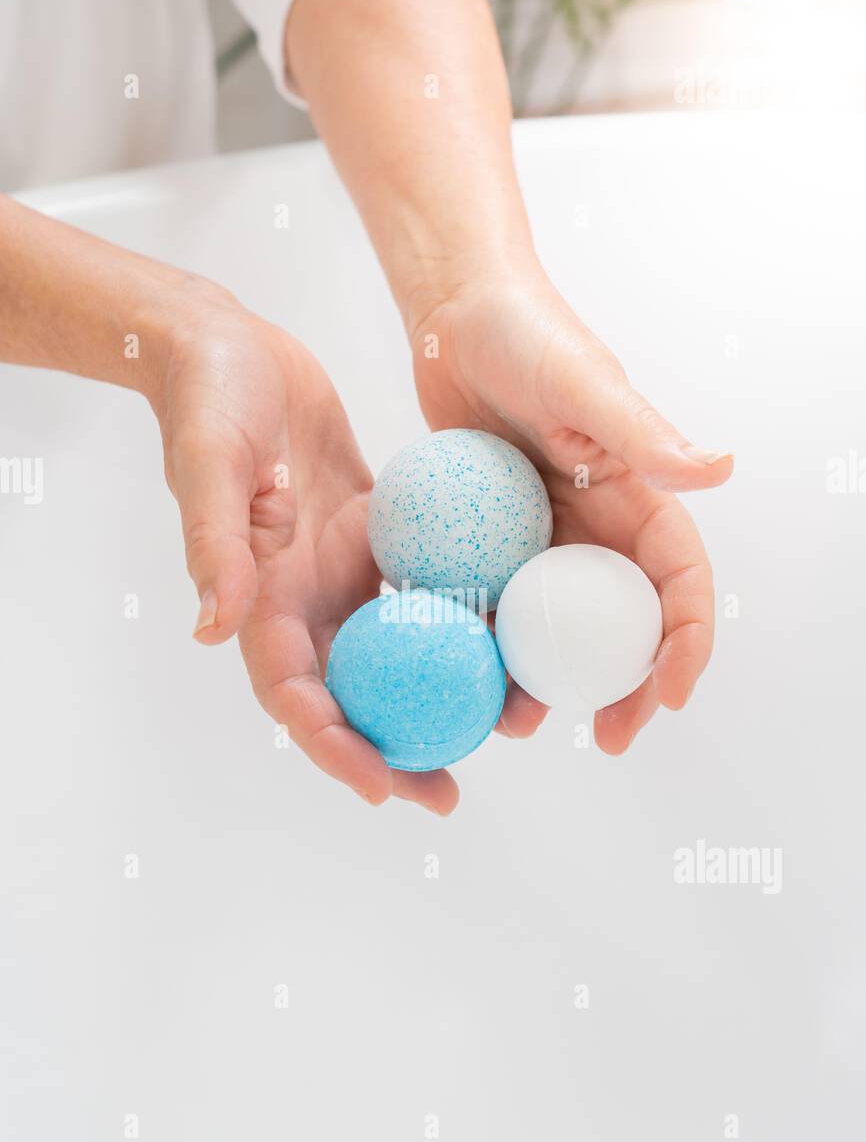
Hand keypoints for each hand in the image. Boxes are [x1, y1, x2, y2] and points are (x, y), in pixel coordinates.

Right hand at [155, 292, 457, 814]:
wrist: (229, 346)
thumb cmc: (211, 398)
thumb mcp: (210, 465)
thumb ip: (216, 545)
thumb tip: (216, 630)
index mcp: (259, 600)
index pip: (294, 695)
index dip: (334, 748)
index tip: (382, 789)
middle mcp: (302, 601)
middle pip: (350, 698)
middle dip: (393, 752)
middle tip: (446, 794)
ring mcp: (338, 575)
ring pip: (393, 656)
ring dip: (437, 696)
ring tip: (497, 729)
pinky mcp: (370, 541)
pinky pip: (419, 593)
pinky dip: (455, 620)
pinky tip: (506, 638)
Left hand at [410, 265, 732, 752]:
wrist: (454, 317)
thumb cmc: (524, 334)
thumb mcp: (582, 383)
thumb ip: (640, 432)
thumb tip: (718, 470)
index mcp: (637, 498)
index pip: (678, 581)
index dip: (687, 641)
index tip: (671, 695)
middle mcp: (597, 529)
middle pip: (625, 627)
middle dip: (627, 689)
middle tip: (608, 739)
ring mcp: (544, 541)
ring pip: (557, 631)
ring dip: (549, 685)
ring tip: (520, 725)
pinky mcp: (493, 543)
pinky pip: (497, 606)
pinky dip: (489, 648)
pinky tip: (466, 681)